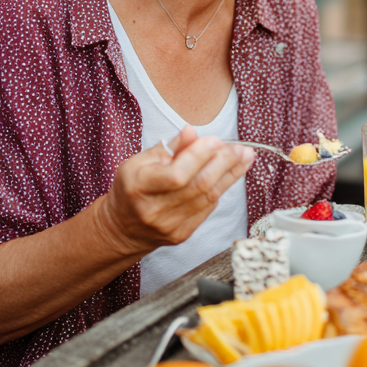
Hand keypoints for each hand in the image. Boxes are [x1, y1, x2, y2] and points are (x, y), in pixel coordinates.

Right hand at [100, 127, 254, 255]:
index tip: (216, 140)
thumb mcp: (140, 162)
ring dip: (230, 174)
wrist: (121, 228)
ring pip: (208, 196)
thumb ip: (169, 148)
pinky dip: (221, 188)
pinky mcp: (181, 234)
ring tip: (245, 156)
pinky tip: (231, 173)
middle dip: (224, 163)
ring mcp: (169, 225)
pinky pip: (208, 208)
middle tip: (240, 148)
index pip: (177, 174)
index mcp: (139, 186)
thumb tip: (191, 132)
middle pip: (199, 185)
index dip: (200, 156)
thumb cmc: (132, 187)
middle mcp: (154, 209)